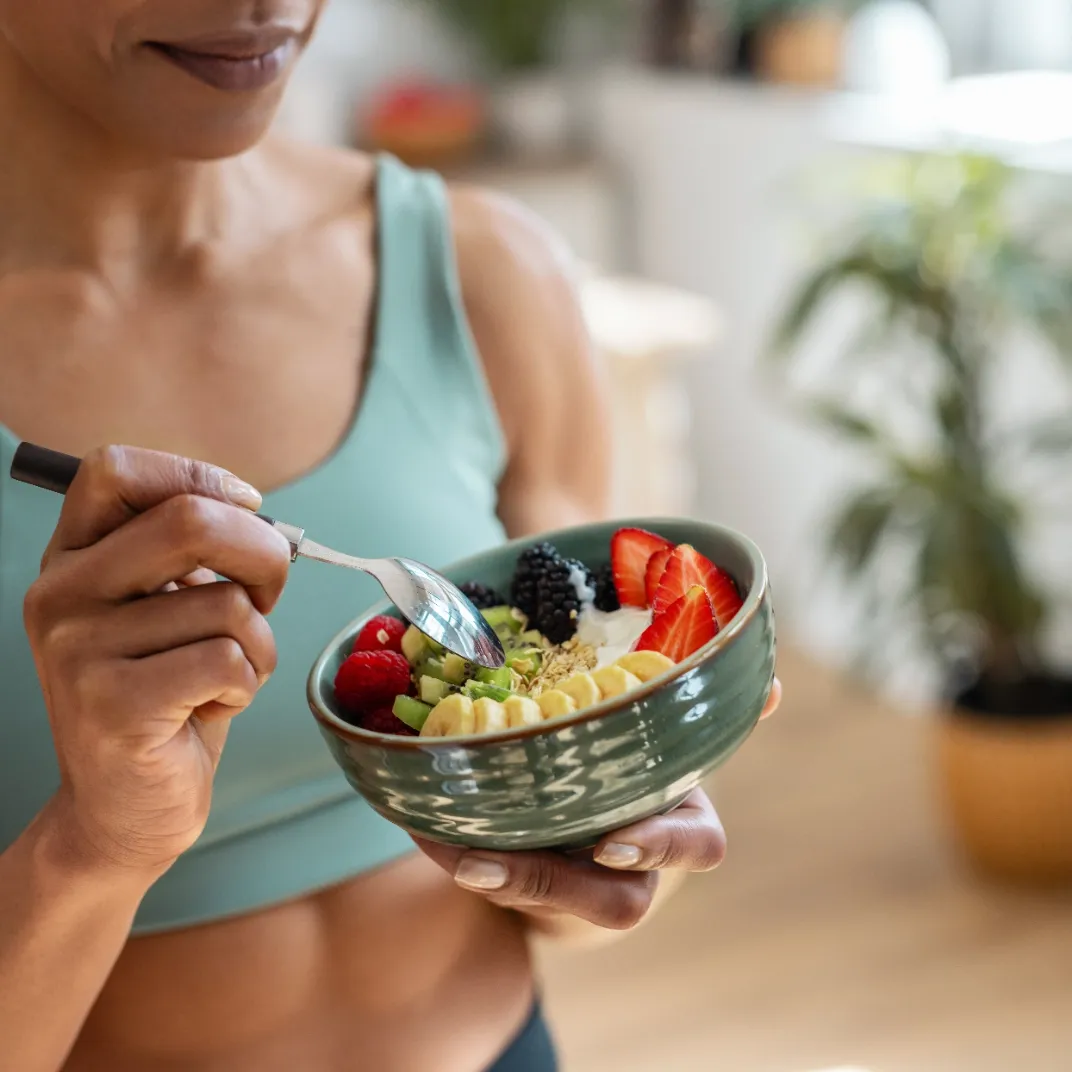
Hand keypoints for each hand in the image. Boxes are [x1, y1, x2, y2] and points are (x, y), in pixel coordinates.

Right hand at [23, 446, 290, 876]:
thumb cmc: (169, 696)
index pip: (115, 468)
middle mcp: (59, 594)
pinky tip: (215, 708)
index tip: (247, 508)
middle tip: (268, 594)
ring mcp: (77, 649)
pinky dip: (248, 682)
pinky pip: (227, 659)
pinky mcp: (111, 706)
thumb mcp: (170, 610)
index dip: (197, 475)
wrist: (125, 810)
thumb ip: (192, 554)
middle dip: (264, 553)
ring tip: (222, 678)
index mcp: (72, 559)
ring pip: (226, 604)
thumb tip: (257, 514)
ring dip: (258, 643)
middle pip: (190, 520)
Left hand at [417, 678, 782, 932]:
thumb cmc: (642, 770)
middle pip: (609, 898)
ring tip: (442, 846)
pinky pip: (499, 885)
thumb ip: (710, 711)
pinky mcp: (534, 888)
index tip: (610, 840)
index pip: (696, 847)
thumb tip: (774, 687)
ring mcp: (582, 886)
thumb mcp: (676, 738)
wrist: (599, 829)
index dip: (659, 845)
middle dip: (544, 881)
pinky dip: (458, 855)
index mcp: (680, 821)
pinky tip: (424, 825)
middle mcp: (635, 866)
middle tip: (484, 863)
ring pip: (544, 899)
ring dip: (491, 875)